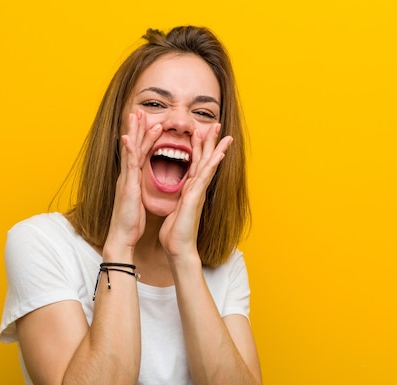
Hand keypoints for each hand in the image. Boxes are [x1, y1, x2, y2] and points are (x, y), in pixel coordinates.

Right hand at [103, 111, 161, 259]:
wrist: (122, 237)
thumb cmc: (131, 222)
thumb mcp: (137, 202)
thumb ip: (138, 190)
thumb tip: (140, 185)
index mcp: (132, 179)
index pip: (139, 154)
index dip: (143, 138)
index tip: (149, 124)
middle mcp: (127, 176)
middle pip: (133, 147)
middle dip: (136, 128)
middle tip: (138, 111)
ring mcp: (126, 180)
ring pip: (131, 151)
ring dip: (135, 133)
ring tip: (138, 116)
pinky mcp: (127, 186)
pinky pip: (129, 165)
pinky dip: (128, 151)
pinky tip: (129, 139)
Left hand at [159, 123, 232, 259]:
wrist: (178, 248)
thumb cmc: (175, 232)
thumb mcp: (175, 210)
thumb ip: (178, 200)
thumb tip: (179, 198)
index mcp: (189, 189)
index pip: (195, 163)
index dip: (198, 147)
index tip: (200, 132)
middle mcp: (196, 188)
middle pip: (204, 160)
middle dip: (210, 142)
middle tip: (215, 124)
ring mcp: (198, 192)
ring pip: (208, 165)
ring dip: (214, 148)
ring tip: (221, 132)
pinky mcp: (196, 197)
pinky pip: (204, 177)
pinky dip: (212, 164)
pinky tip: (219, 153)